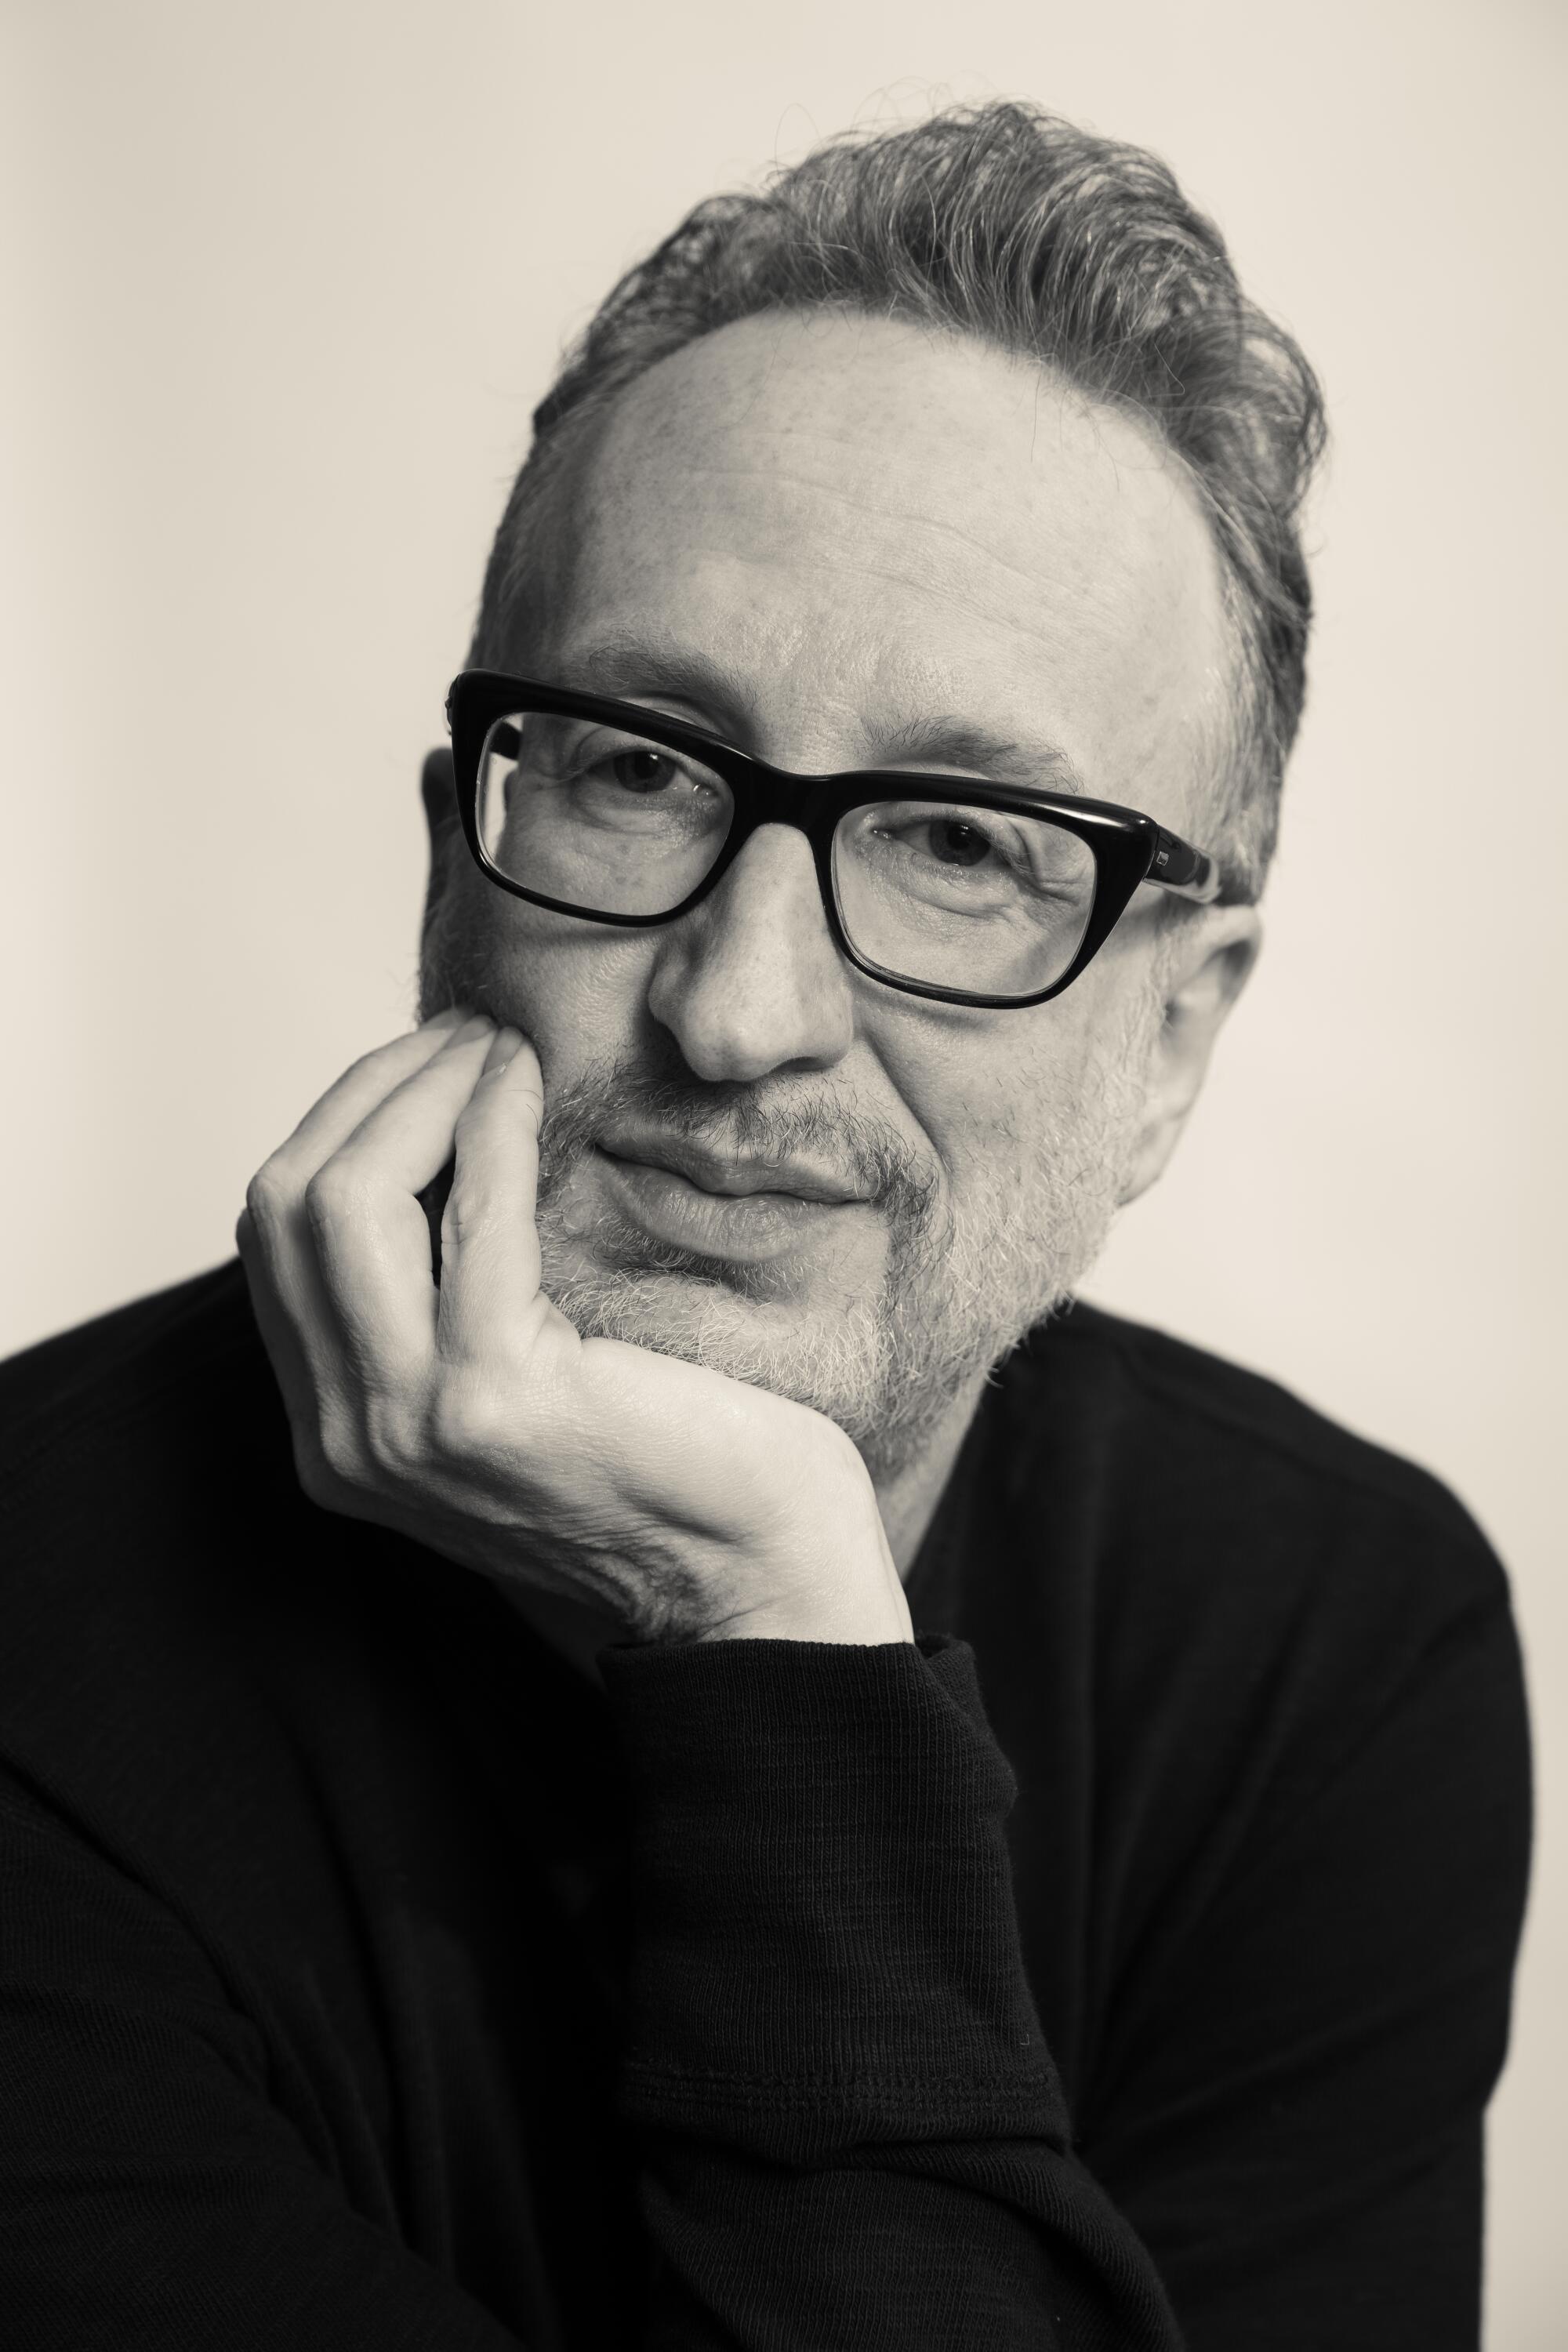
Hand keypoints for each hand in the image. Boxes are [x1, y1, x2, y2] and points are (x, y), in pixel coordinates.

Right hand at [237, 1011, 913, 1648]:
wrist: (754, 1587)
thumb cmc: (664, 1471)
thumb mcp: (510, 1388)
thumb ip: (441, 1306)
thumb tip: (432, 1142)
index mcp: (342, 1435)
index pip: (280, 1239)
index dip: (342, 1126)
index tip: (428, 1064)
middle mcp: (349, 1440)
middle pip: (287, 1205)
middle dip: (369, 1092)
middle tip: (463, 1034)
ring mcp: (409, 1427)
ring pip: (340, 1200)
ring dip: (419, 1092)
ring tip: (494, 1046)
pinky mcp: (495, 1401)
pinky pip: (468, 1217)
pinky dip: (491, 1126)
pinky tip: (531, 1085)